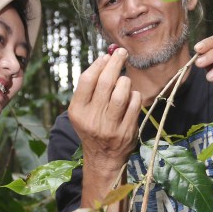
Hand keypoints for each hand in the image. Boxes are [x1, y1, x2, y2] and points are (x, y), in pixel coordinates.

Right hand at [68, 50, 141, 175]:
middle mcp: (92, 119)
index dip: (98, 65)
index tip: (106, 56)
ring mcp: (110, 127)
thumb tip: (105, 59)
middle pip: (105, 83)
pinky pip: (134, 103)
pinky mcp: (126, 131)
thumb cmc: (93, 126)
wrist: (103, 158)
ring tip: (124, 80)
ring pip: (121, 92)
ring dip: (125, 80)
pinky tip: (130, 96)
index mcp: (78, 111)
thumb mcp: (82, 111)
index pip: (86, 80)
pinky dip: (134, 95)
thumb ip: (90, 89)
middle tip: (122, 53)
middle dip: (115, 63)